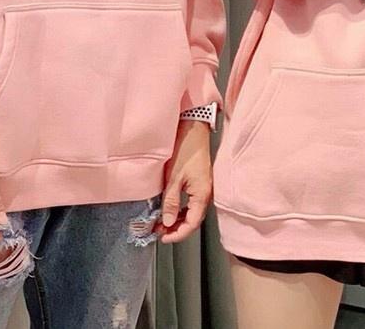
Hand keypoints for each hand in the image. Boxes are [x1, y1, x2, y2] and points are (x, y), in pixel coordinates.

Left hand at [158, 121, 211, 243]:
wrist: (194, 128)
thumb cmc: (186, 149)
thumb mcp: (174, 176)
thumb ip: (171, 201)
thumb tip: (167, 222)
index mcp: (202, 195)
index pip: (192, 224)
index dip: (177, 235)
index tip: (163, 237)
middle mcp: (206, 194)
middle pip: (193, 220)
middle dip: (176, 229)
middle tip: (159, 231)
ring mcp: (204, 187)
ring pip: (192, 212)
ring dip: (177, 219)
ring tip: (161, 222)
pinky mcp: (200, 181)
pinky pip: (192, 202)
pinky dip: (181, 209)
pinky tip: (170, 208)